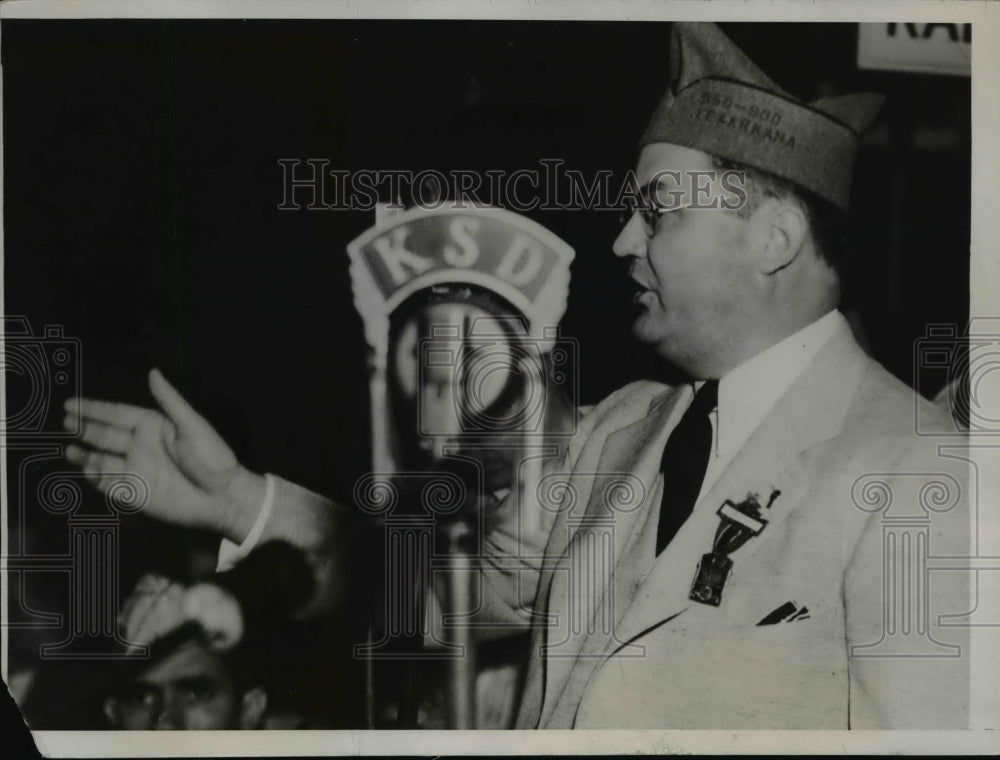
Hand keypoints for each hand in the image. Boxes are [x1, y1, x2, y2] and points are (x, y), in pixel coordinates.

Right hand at [64, 368, 263, 540]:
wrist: (222, 497)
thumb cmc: (212, 457)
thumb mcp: (192, 425)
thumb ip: (170, 401)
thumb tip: (152, 372)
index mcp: (153, 426)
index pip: (116, 414)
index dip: (93, 409)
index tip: (70, 404)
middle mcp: (140, 446)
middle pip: (104, 435)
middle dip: (84, 428)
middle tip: (65, 422)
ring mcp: (135, 469)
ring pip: (101, 459)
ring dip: (84, 455)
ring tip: (69, 450)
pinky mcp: (134, 493)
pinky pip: (107, 484)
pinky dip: (94, 478)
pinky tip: (85, 471)